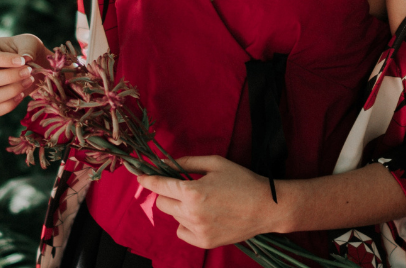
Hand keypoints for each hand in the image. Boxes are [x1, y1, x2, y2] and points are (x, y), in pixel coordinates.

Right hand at [0, 34, 47, 115]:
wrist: (33, 64)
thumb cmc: (27, 49)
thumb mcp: (29, 42)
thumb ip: (27, 48)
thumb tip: (26, 58)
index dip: (3, 60)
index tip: (22, 61)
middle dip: (10, 77)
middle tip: (29, 71)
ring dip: (13, 90)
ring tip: (30, 80)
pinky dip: (10, 105)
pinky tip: (22, 94)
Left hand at [136, 155, 276, 248]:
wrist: (265, 207)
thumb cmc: (241, 180)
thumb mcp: (215, 163)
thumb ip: (188, 162)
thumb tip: (166, 163)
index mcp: (192, 191)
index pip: (160, 186)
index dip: (148, 180)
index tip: (140, 177)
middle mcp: (191, 214)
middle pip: (162, 204)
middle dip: (167, 193)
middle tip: (182, 186)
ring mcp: (197, 231)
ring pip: (174, 217)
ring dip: (179, 207)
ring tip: (201, 200)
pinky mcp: (204, 243)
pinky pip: (182, 232)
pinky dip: (186, 223)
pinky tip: (202, 215)